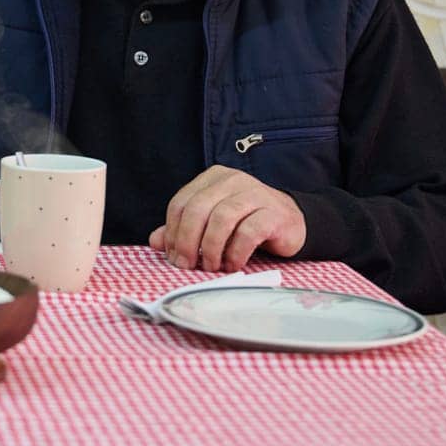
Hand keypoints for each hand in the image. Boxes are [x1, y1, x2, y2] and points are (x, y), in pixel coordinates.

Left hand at [148, 165, 306, 271]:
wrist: (290, 223)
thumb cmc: (245, 223)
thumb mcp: (211, 223)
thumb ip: (184, 229)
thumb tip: (155, 241)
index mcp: (213, 178)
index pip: (182, 202)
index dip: (173, 232)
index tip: (174, 257)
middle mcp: (233, 180)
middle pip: (198, 208)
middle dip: (188, 241)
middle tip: (188, 265)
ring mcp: (255, 193)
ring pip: (222, 218)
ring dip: (212, 248)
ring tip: (212, 267)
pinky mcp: (274, 213)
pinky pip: (249, 232)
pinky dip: (235, 252)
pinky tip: (233, 264)